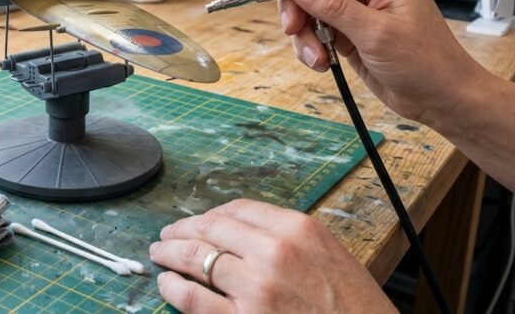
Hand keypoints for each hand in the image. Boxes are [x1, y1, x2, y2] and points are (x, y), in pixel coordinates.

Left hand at [150, 199, 392, 312]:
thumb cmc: (354, 306)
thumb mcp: (329, 255)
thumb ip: (287, 239)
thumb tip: (240, 233)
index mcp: (297, 229)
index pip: (238, 209)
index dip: (209, 215)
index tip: (197, 222)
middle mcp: (273, 252)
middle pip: (211, 229)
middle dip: (182, 231)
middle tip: (167, 236)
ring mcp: (255, 289)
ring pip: (196, 259)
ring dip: (170, 255)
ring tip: (160, 255)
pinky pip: (194, 299)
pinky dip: (173, 288)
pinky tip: (167, 284)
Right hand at [274, 0, 490, 126]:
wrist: (440, 98)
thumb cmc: (428, 61)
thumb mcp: (376, 32)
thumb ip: (332, 5)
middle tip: (293, 24)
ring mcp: (353, 4)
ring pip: (307, 1)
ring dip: (303, 29)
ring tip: (315, 53)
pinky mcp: (345, 28)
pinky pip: (312, 26)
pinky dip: (309, 44)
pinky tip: (322, 60)